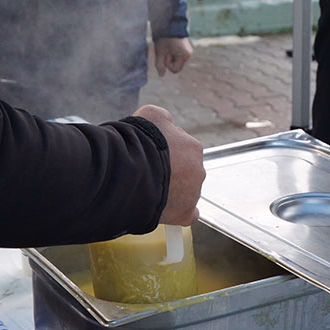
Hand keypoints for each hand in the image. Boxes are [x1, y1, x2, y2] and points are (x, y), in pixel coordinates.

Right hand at [133, 104, 204, 225]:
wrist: (131, 170)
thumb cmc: (139, 141)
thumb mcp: (150, 115)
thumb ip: (162, 119)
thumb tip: (165, 122)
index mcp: (192, 148)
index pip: (182, 151)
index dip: (165, 154)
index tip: (152, 157)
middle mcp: (198, 170)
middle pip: (184, 172)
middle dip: (170, 173)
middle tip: (149, 174)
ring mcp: (193, 192)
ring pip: (184, 192)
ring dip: (170, 191)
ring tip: (148, 190)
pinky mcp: (184, 213)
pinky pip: (187, 215)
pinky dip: (178, 213)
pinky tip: (167, 211)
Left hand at [154, 36, 192, 76]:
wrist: (169, 23)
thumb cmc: (164, 37)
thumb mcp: (160, 51)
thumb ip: (160, 64)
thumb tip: (161, 75)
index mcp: (185, 55)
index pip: (175, 70)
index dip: (168, 64)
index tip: (166, 53)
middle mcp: (188, 54)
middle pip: (176, 65)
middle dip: (169, 59)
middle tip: (166, 49)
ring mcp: (188, 51)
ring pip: (176, 61)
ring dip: (170, 55)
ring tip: (168, 46)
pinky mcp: (185, 48)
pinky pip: (177, 56)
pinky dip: (172, 53)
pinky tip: (170, 45)